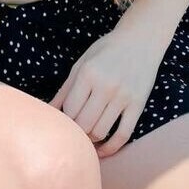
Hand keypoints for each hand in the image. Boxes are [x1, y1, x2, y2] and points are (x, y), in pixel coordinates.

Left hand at [49, 17, 171, 157]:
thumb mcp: (82, 63)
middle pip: (83, 124)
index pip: (69, 109)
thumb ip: (65, 89)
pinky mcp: (138, 105)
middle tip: (72, 133)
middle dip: (75, 132)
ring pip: (100, 132)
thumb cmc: (107, 50)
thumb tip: (46, 111)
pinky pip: (123, 135)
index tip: (62, 123)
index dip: (63, 120)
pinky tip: (102, 149)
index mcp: (88, 74)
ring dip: (90, 140)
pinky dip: (111, 147)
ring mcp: (123, 97)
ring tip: (85, 139)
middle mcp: (106, 86)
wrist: (141, 40)